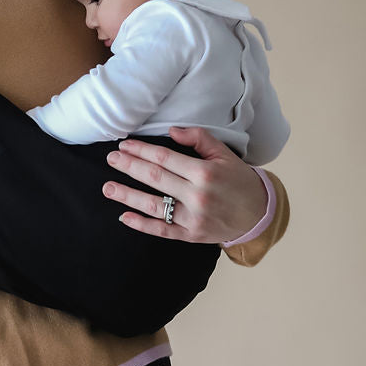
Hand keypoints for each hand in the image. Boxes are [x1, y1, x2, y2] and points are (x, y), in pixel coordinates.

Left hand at [103, 127, 267, 242]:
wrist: (258, 214)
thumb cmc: (238, 180)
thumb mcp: (224, 153)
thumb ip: (199, 138)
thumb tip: (171, 131)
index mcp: (204, 172)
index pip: (164, 158)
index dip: (141, 150)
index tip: (125, 145)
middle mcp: (197, 195)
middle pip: (155, 178)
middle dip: (129, 167)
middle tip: (110, 159)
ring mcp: (193, 218)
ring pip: (153, 205)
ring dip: (127, 196)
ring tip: (108, 187)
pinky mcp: (190, 235)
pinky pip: (162, 230)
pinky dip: (141, 224)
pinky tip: (123, 216)